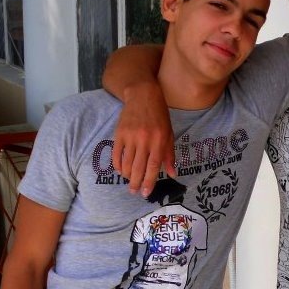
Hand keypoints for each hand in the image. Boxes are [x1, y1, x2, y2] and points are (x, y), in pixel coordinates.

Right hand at [111, 81, 175, 196]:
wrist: (143, 95)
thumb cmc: (159, 116)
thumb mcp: (169, 134)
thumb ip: (169, 155)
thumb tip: (172, 174)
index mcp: (158, 141)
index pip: (153, 167)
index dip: (149, 182)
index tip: (146, 193)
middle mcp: (144, 140)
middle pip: (138, 168)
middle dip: (136, 183)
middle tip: (135, 192)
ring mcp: (130, 137)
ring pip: (126, 163)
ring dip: (127, 176)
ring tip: (129, 182)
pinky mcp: (119, 133)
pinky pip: (116, 154)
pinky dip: (118, 164)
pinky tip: (121, 170)